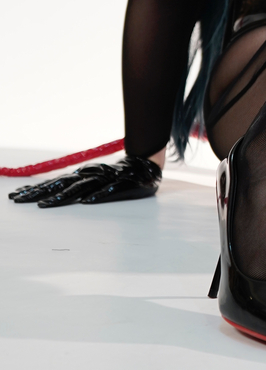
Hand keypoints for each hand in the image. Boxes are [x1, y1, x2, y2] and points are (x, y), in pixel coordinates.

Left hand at [8, 156, 161, 206]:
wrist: (146, 164)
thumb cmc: (117, 174)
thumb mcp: (93, 178)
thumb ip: (75, 184)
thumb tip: (52, 191)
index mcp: (81, 176)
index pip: (53, 182)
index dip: (34, 190)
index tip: (15, 197)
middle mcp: (90, 176)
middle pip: (60, 184)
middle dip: (39, 193)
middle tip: (19, 200)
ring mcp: (105, 180)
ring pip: (81, 189)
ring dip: (63, 196)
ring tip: (47, 204)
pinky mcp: (122, 185)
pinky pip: (109, 191)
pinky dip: (98, 196)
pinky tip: (87, 201)